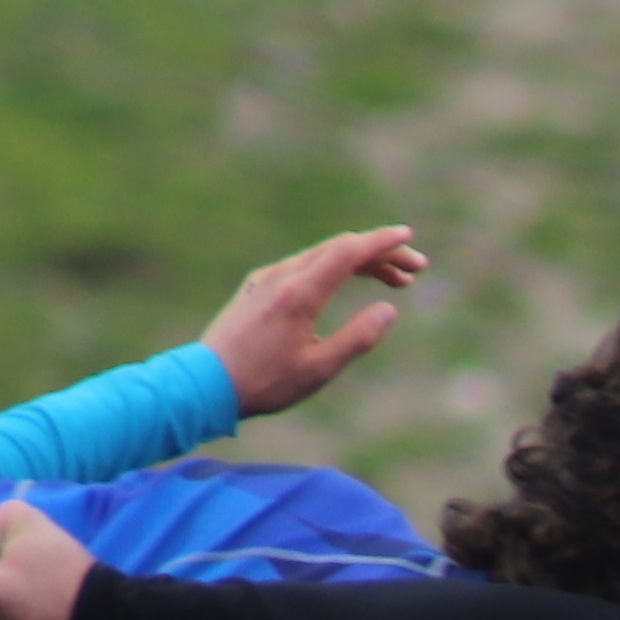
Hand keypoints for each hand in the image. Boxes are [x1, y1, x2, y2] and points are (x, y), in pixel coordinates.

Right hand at [0, 500, 104, 619]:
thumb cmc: (50, 600)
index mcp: (4, 516)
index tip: (7, 594)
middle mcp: (15, 524)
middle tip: (18, 607)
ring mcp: (27, 546)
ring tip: (27, 612)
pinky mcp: (38, 568)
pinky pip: (6, 589)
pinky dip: (13, 608)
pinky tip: (32, 615)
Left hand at [202, 225, 427, 415]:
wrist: (205, 383)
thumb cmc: (264, 382)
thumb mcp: (319, 368)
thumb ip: (358, 337)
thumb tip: (389, 310)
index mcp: (300, 294)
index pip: (349, 252)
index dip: (383, 242)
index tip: (409, 237)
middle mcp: (282, 276)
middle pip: (339, 249)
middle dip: (380, 254)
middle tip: (414, 271)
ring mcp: (266, 279)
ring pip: (321, 255)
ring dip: (358, 262)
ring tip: (390, 281)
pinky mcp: (257, 287)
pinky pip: (303, 265)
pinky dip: (333, 268)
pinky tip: (343, 285)